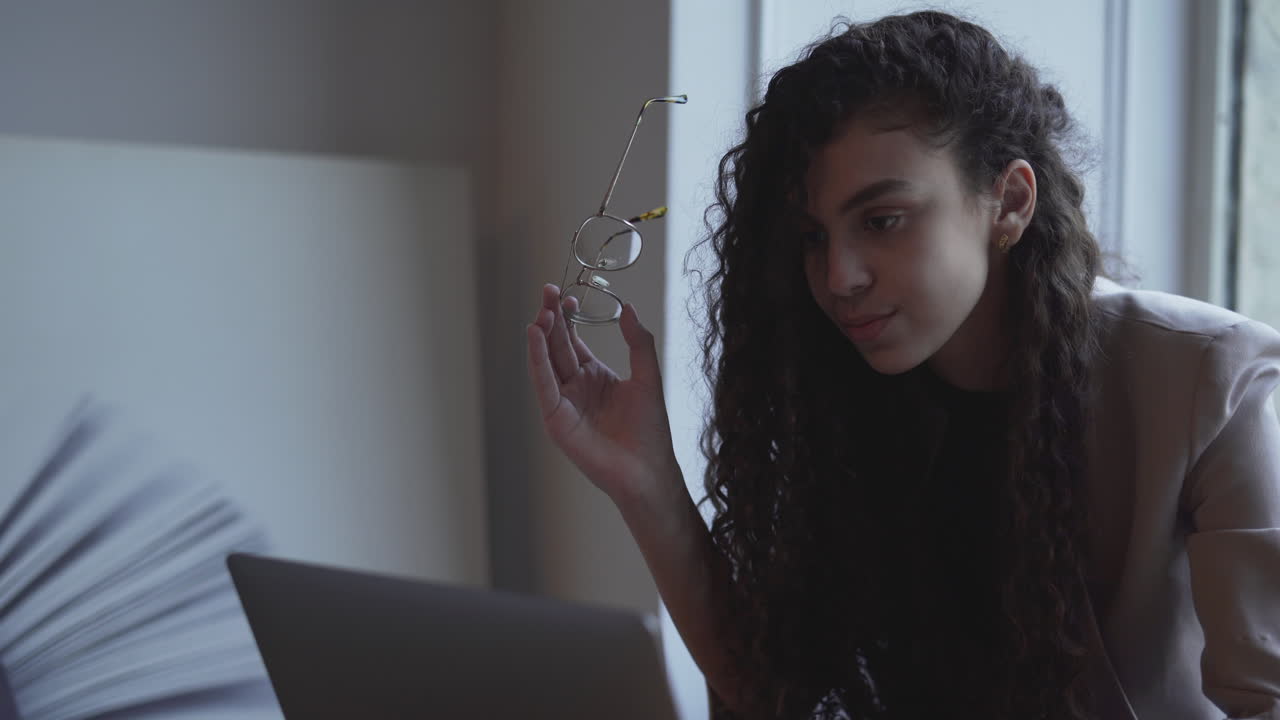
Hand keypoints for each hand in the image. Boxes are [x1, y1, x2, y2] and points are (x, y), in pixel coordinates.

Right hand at [525, 284, 678, 505]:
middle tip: (548, 291)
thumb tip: (627, 308)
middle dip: (551, 318)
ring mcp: (563, 402)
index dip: (567, 318)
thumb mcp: (648, 377)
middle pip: (557, 346)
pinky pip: (543, 383)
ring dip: (542, 335)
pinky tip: (535, 335)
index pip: (573, 341)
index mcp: (595, 376)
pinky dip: (536, 359)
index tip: (567, 295)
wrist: (646, 469)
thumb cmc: (649, 430)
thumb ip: (638, 342)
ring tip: (542, 310)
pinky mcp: (555, 417)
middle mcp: (575, 387)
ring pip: (546, 361)